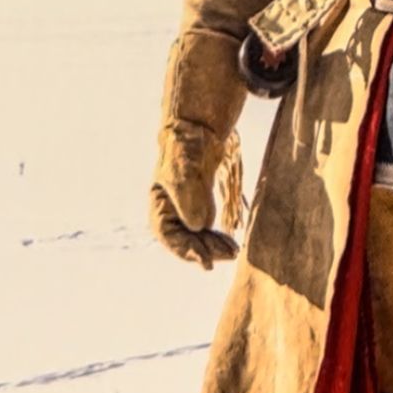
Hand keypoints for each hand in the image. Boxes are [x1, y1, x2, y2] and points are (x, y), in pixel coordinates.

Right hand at [148, 118, 239, 268]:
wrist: (197, 129)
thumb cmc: (184, 149)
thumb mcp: (184, 173)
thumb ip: (190, 200)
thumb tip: (199, 226)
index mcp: (159, 205)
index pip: (169, 236)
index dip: (186, 251)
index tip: (206, 262)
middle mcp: (170, 212)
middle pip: (185, 240)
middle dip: (205, 250)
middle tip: (227, 256)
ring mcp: (186, 209)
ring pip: (198, 237)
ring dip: (214, 246)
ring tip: (234, 252)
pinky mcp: (201, 204)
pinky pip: (207, 228)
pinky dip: (218, 236)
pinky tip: (231, 243)